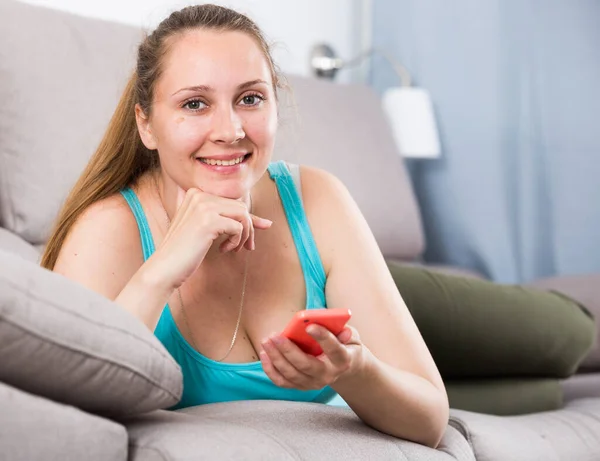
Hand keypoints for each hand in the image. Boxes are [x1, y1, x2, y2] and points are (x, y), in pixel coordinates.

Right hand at [150, 186, 271, 289]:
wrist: (164, 268)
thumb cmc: (185, 251)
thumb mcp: (208, 230)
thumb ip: (231, 221)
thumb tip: (268, 222)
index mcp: (195, 193)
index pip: (232, 201)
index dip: (248, 218)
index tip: (257, 232)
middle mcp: (199, 195)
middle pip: (241, 207)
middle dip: (248, 228)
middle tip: (246, 247)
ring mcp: (203, 207)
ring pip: (243, 215)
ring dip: (245, 234)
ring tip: (235, 249)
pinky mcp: (209, 221)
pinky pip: (239, 227)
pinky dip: (237, 241)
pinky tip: (223, 250)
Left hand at [259, 325, 365, 390]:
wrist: (342, 367)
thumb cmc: (343, 345)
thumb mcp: (350, 336)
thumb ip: (345, 331)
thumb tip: (337, 327)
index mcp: (342, 360)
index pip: (334, 350)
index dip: (322, 338)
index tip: (309, 326)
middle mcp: (328, 376)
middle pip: (306, 365)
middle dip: (288, 350)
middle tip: (275, 335)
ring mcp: (313, 383)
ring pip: (291, 374)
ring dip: (275, 357)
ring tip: (266, 341)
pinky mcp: (300, 386)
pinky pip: (282, 382)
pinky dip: (270, 369)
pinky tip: (264, 354)